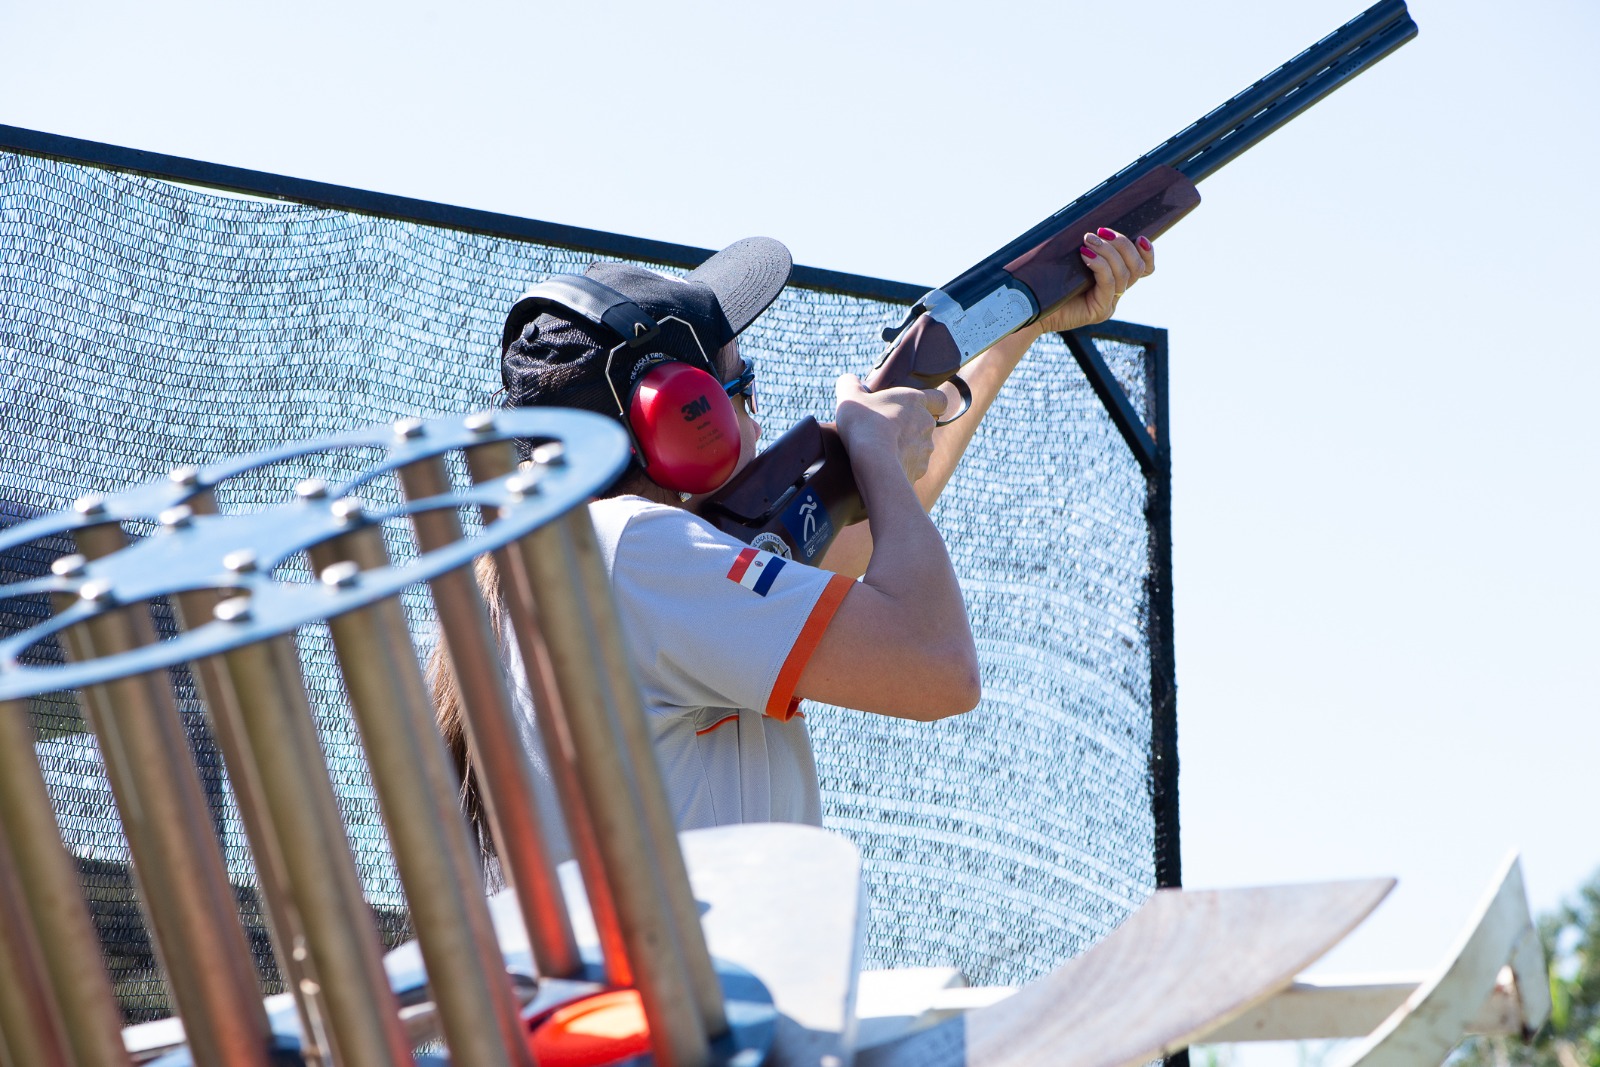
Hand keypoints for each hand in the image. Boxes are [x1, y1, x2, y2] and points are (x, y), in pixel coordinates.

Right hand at [833, 373, 946, 483]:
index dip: (932, 403)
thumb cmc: (864, 423)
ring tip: (883, 451)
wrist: (873, 461)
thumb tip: (849, 380)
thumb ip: (850, 383)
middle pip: (925, 424)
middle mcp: (926, 423)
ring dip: (906, 448)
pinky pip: (913, 466)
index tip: (916, 407)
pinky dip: (902, 466)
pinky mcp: (920, 470)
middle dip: (910, 428)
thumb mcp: (849, 396)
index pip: (940, 399)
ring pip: (920, 447)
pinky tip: (885, 467)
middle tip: (888, 430)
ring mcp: (925, 448)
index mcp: (915, 401)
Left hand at [1034, 229, 1154, 334]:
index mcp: (1114, 279)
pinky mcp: (1099, 311)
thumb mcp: (1073, 256)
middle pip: (1137, 268)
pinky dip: (1100, 266)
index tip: (1140, 237)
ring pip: (1124, 274)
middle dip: (1122, 245)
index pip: (1144, 268)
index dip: (1147, 253)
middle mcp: (1115, 293)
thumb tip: (1097, 224)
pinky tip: (1085, 255)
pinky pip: (1109, 284)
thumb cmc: (1048, 278)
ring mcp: (1108, 304)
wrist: (1030, 304)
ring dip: (1108, 252)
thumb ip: (1090, 244)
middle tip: (1097, 233)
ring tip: (1087, 241)